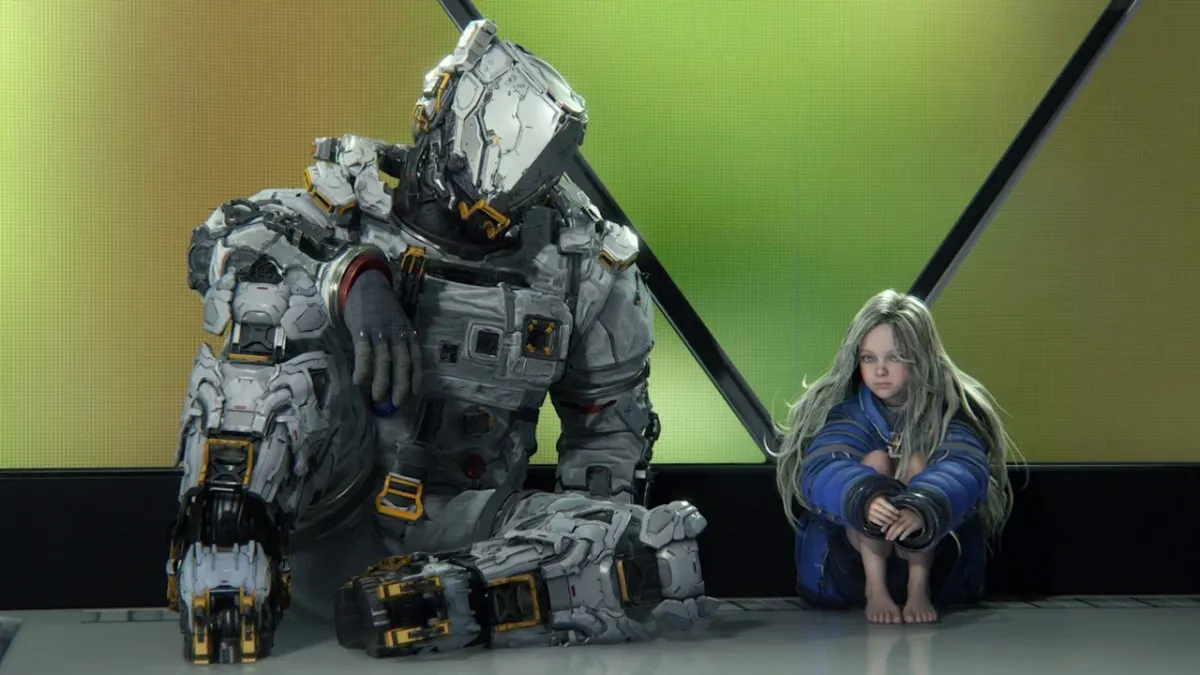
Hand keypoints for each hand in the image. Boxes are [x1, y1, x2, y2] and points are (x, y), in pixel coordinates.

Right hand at [343, 269, 422, 406]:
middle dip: (402, 384)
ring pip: (385, 361)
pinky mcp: (362, 331)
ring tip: (379, 399)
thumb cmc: (383, 308)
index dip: (416, 377)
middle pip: (403, 362)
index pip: (415, 358)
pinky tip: (360, 382)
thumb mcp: (399, 322)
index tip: (415, 394)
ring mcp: (380, 332)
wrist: (367, 285)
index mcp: (407, 333)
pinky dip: (363, 369)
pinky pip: (364, 353)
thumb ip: (401, 341)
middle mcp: (397, 334)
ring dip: (383, 382)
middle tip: (398, 403)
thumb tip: (398, 368)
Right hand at [866, 496, 900, 529]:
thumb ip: (886, 502)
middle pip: (885, 511)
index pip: (887, 505)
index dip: (893, 509)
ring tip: (891, 522)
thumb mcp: (880, 498)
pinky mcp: (867, 515)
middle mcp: (874, 504)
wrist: (863, 502)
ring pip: (880, 516)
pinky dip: (878, 522)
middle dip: (891, 516)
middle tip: (896, 519)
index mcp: (878, 499)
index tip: (898, 513)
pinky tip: (883, 524)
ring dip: (886, 520)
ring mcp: (870, 510)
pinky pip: (874, 520)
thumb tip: (895, 508)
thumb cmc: (875, 500)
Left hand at [885, 508, 924, 540]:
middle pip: (895, 524)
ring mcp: (911, 520)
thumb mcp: (903, 515)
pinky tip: (900, 539)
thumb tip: (885, 528)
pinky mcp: (916, 525)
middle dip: (890, 531)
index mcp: (901, 512)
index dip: (886, 525)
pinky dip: (904, 535)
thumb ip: (896, 519)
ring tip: (891, 539)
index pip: (892, 519)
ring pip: (901, 528)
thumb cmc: (911, 516)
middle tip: (886, 538)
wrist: (924, 515)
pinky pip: (908, 530)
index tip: (882, 531)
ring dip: (895, 534)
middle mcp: (905, 516)